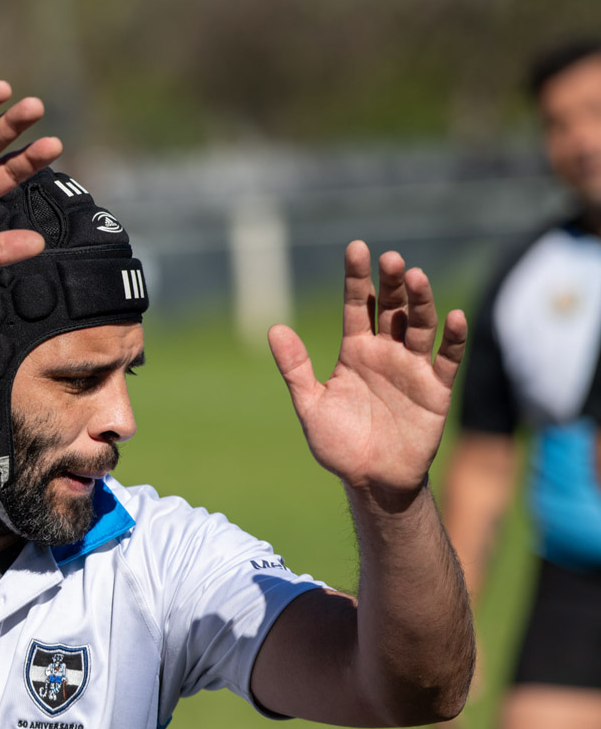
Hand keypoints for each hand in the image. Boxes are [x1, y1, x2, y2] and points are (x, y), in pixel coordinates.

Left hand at [268, 241, 467, 497]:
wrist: (370, 481)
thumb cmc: (339, 444)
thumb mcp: (310, 405)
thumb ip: (295, 368)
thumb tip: (274, 328)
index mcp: (355, 351)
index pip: (358, 306)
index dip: (357, 278)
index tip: (356, 248)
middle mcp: (385, 353)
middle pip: (392, 308)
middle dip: (391, 283)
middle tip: (389, 259)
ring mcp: (412, 368)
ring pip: (419, 325)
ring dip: (420, 301)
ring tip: (414, 276)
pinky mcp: (436, 389)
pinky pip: (447, 358)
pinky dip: (453, 338)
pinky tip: (454, 316)